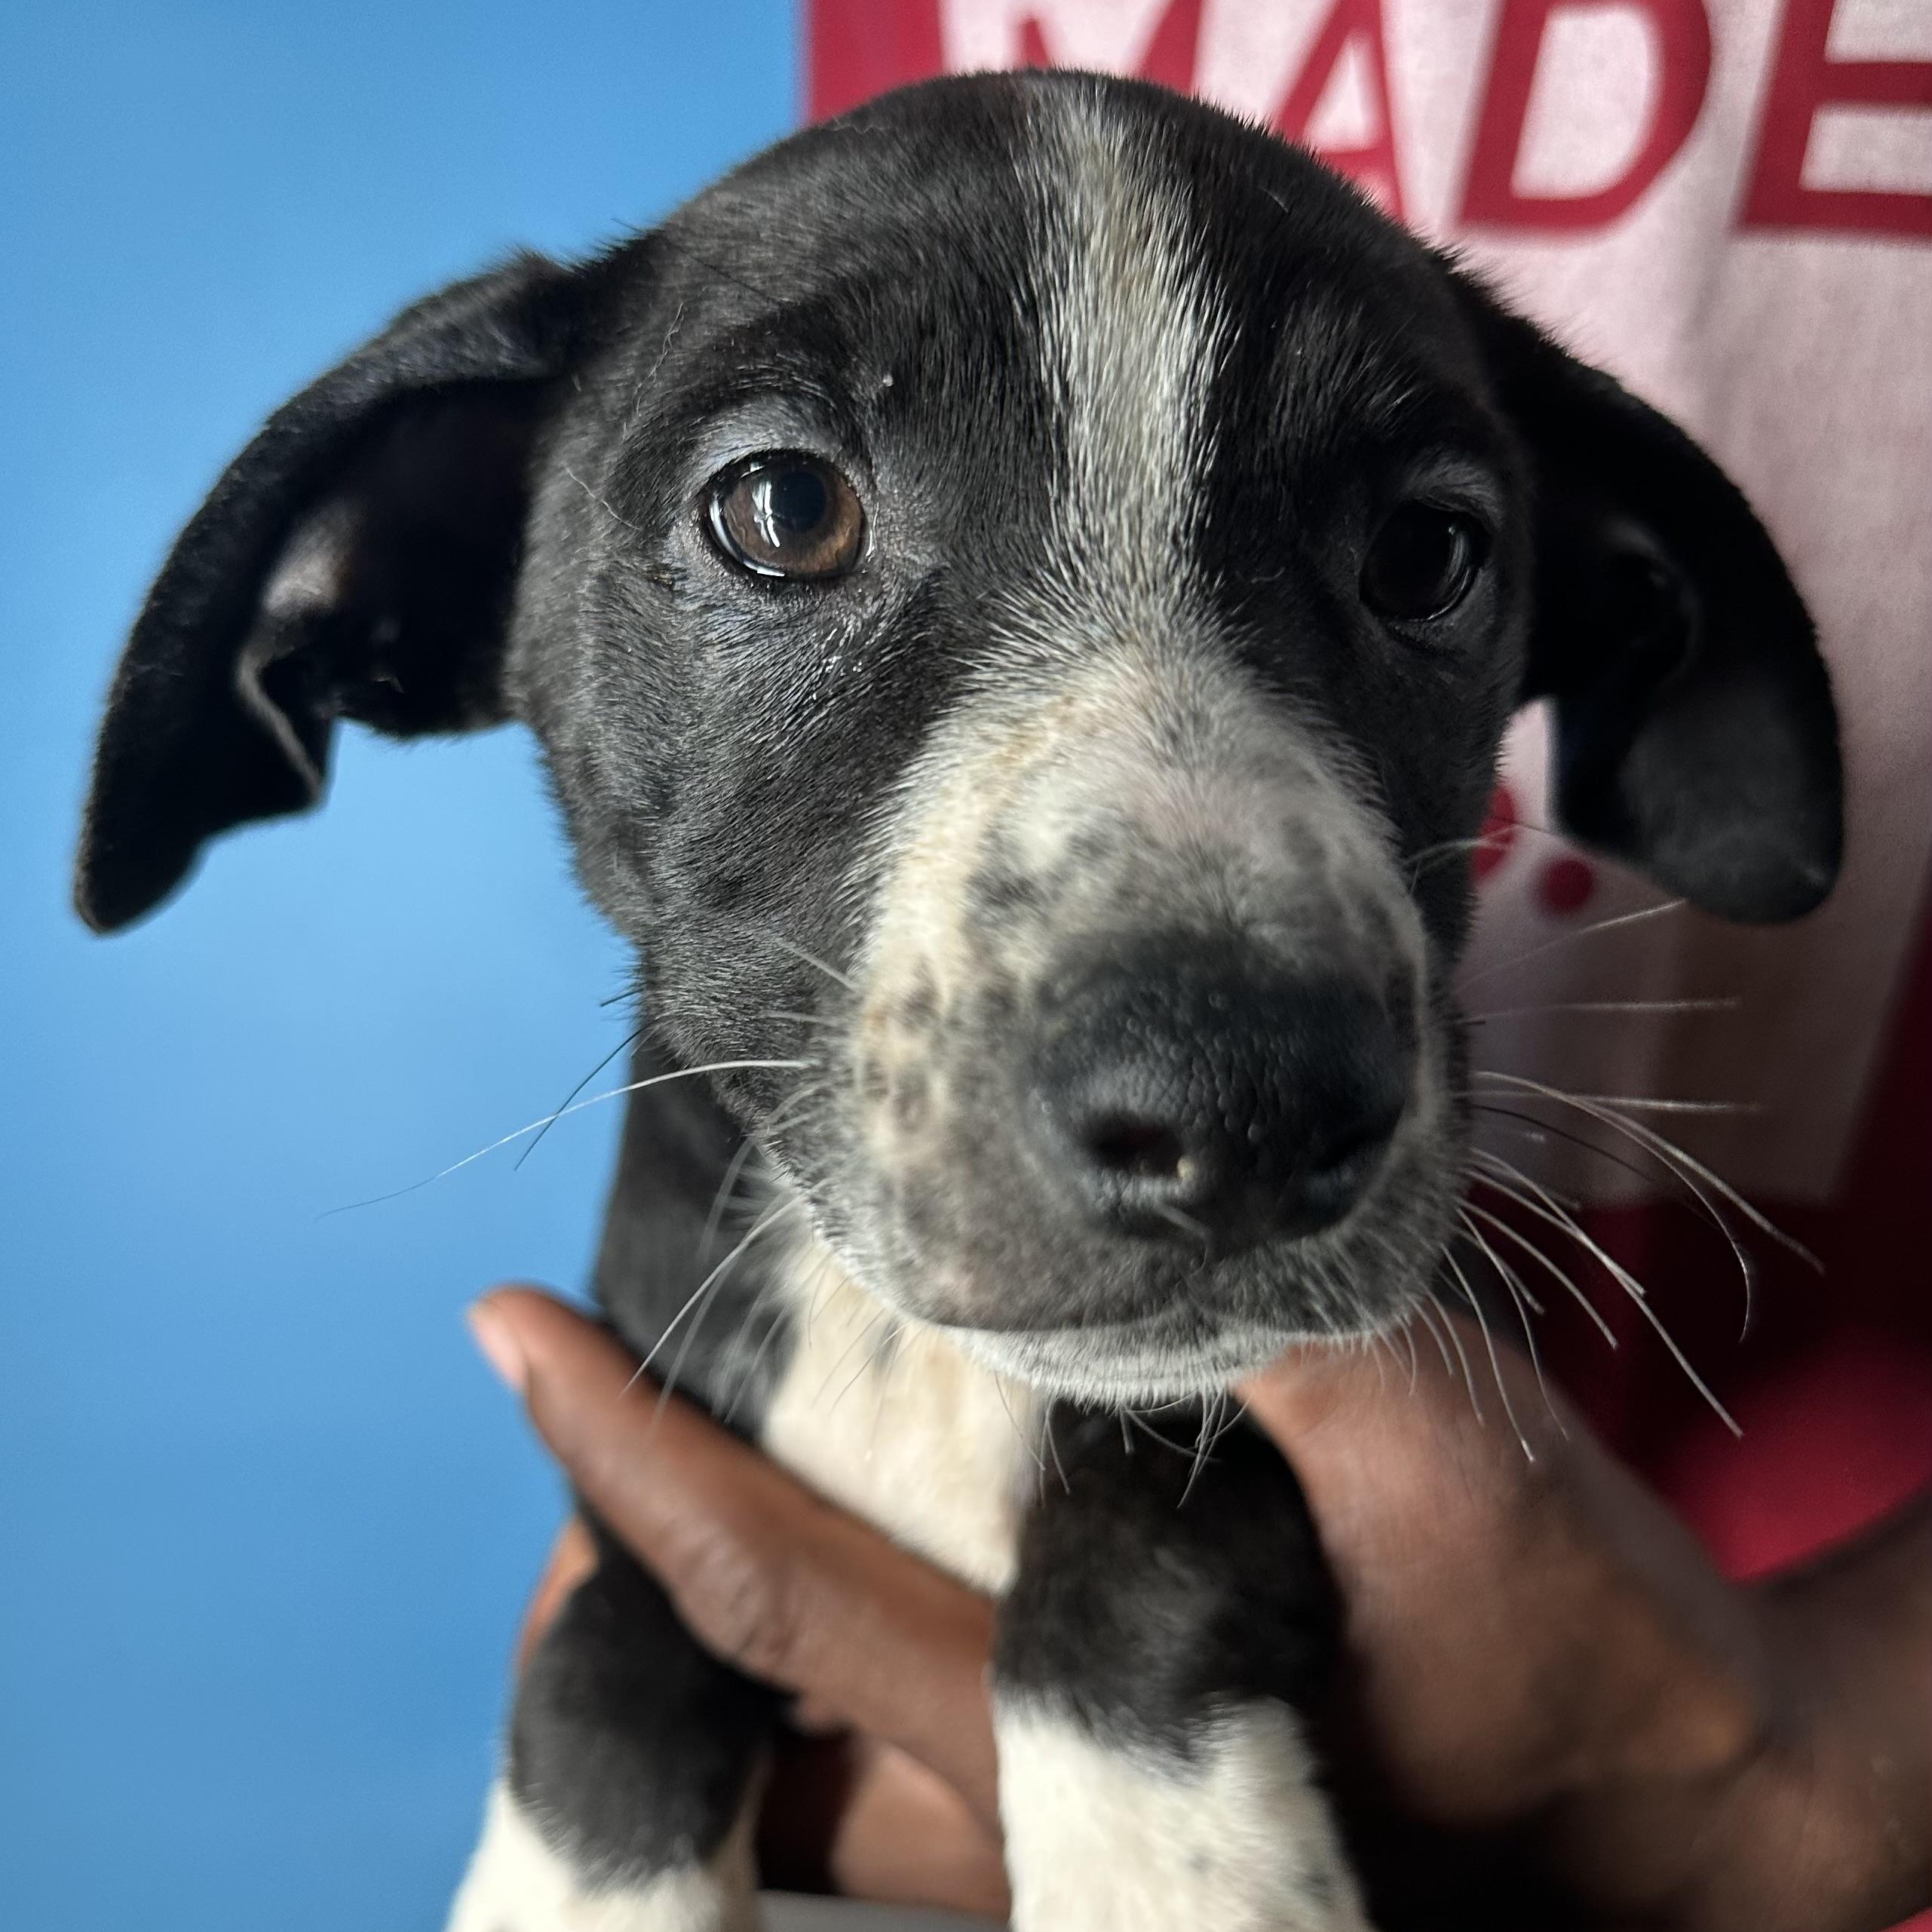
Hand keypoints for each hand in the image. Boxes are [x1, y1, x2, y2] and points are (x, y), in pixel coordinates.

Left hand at [468, 1287, 1929, 1930]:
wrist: (1687, 1827)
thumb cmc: (1570, 1650)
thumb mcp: (1445, 1459)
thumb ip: (1272, 1343)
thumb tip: (1134, 1204)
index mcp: (1058, 1741)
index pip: (773, 1592)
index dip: (631, 1460)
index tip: (518, 1330)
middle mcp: (1013, 1837)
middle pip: (737, 1711)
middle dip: (621, 1569)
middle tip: (566, 1410)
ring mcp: (1049, 1863)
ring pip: (796, 1767)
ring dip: (709, 1623)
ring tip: (649, 1483)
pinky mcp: (1106, 1843)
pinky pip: (891, 1771)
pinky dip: (820, 1658)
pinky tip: (838, 1552)